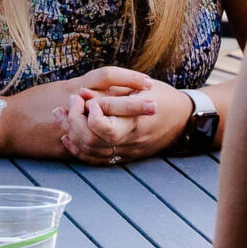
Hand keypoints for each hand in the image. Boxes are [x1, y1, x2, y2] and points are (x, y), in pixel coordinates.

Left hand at [58, 67, 192, 163]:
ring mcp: (127, 151)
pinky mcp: (125, 156)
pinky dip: (78, 149)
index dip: (90, 111)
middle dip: (74, 121)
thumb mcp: (141, 87)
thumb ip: (110, 92)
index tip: (87, 97)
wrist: (184, 120)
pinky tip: (69, 135)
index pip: (103, 125)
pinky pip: (96, 159)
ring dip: (71, 133)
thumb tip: (81, 94)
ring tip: (62, 114)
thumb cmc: (163, 97)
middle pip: (92, 140)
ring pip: (91, 151)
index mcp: (136, 121)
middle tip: (71, 103)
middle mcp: (130, 140)